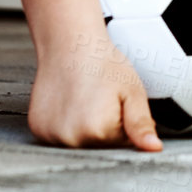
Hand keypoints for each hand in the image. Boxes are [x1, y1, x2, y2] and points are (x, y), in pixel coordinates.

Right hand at [26, 31, 162, 150]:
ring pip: (79, 142)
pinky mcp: (38, 130)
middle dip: (105, 127)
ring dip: (84, 127)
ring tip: (84, 99)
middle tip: (99, 98)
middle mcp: (71, 139)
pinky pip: (60, 136)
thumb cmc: (101, 62)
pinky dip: (66, 124)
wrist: (69, 43)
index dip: (124, 121)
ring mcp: (50, 135)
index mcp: (97, 131)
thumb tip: (153, 149)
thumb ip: (141, 125)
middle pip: (100, 146)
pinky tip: (69, 103)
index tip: (116, 100)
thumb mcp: (132, 92)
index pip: (122, 143)